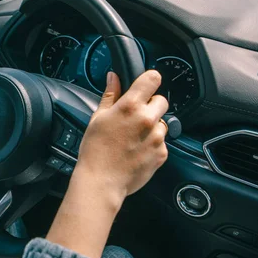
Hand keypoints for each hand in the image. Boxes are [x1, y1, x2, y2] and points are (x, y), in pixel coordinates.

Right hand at [46, 71, 167, 257]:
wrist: (102, 181)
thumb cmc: (95, 150)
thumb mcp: (98, 118)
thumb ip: (110, 95)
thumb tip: (114, 77)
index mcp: (130, 106)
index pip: (152, 79)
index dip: (149, 80)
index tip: (145, 85)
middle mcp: (147, 119)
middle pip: (162, 100)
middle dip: (151, 105)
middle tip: (135, 116)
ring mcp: (156, 137)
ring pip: (162, 122)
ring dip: (152, 126)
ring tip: (134, 137)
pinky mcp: (162, 153)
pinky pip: (162, 142)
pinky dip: (152, 144)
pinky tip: (137, 150)